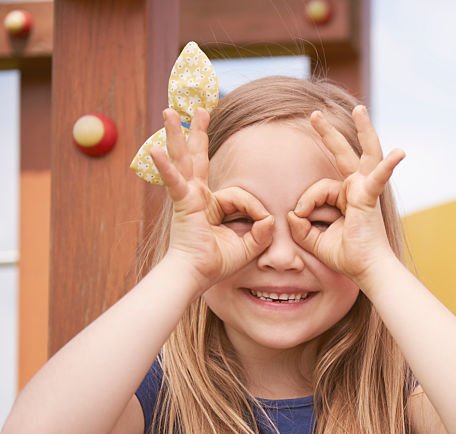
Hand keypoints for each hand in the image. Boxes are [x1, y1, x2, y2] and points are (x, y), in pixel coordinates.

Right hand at [151, 108, 273, 290]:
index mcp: (210, 204)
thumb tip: (271, 220)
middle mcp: (196, 195)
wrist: (195, 274)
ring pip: (184, 159)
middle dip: (197, 132)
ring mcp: (186, 196)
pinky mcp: (181, 203)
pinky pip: (175, 182)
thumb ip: (262, 232)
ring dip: (177, 134)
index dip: (255, 209)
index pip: (239, 194)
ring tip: (170, 111)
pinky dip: (166, 167)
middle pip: (196, 157)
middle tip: (198, 108)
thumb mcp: (247, 246)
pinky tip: (156, 150)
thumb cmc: (216, 263)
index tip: (262, 225)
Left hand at [287, 106, 404, 282]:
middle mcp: (357, 189)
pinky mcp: (371, 196)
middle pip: (346, 154)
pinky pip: (378, 176)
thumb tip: (292, 212)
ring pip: (360, 155)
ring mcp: (366, 189)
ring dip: (364, 129)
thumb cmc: (348, 257)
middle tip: (314, 114)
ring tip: (359, 109)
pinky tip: (400, 153)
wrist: (367, 270)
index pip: (319, 188)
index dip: (306, 203)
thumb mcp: (314, 240)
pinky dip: (388, 165)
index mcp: (346, 197)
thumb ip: (301, 225)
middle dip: (330, 134)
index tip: (301, 219)